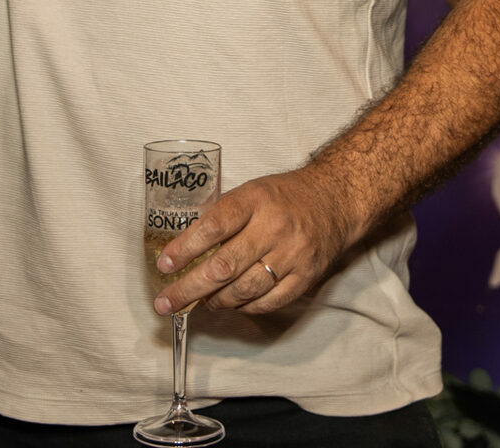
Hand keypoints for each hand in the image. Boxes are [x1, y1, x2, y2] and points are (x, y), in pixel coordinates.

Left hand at [151, 165, 356, 315]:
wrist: (335, 199)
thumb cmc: (285, 196)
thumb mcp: (251, 191)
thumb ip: (222, 216)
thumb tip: (185, 248)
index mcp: (256, 200)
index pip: (213, 227)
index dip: (185, 249)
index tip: (164, 265)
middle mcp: (274, 228)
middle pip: (224, 266)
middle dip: (188, 288)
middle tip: (165, 302)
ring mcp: (292, 255)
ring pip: (243, 290)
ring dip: (214, 301)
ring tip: (199, 302)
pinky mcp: (306, 277)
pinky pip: (267, 302)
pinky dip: (243, 307)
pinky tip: (230, 304)